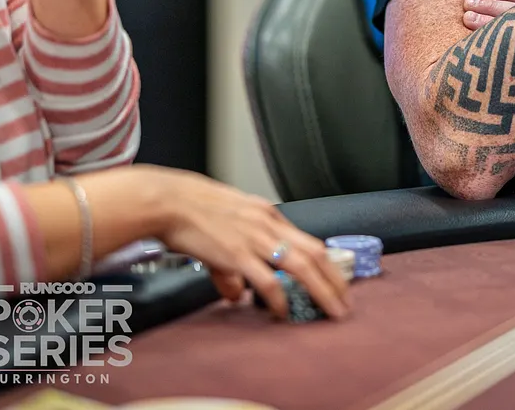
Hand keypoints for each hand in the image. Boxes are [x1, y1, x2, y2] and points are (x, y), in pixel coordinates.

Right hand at [140, 167, 349, 321]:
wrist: (169, 201)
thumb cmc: (192, 211)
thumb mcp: (224, 231)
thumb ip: (234, 267)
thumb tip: (238, 296)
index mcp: (268, 216)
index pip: (309, 241)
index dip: (326, 264)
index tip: (336, 283)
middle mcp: (269, 225)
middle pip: (315, 254)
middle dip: (335, 280)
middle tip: (346, 303)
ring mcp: (255, 239)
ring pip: (302, 266)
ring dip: (322, 291)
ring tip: (332, 311)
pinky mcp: (237, 253)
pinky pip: (267, 280)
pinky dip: (279, 298)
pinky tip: (283, 313)